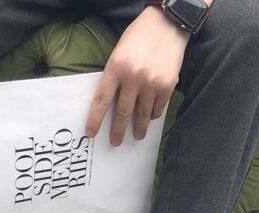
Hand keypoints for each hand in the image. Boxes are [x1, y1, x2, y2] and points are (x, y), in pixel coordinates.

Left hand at [85, 6, 189, 145]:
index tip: (91, 133)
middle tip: (115, 142)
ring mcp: (151, 83)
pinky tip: (151, 116)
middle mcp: (133, 77)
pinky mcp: (167, 86)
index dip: (95, 119)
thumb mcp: (119, 54)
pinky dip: (153, 114)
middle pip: (123, 113)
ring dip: (139, 128)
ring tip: (138, 135)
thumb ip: (115, 77)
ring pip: (142, 115)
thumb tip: (110, 106)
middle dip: (118, 131)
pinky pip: (158, 109)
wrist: (167, 24)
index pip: (102, 100)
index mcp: (116, 67)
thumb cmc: (139, 39)